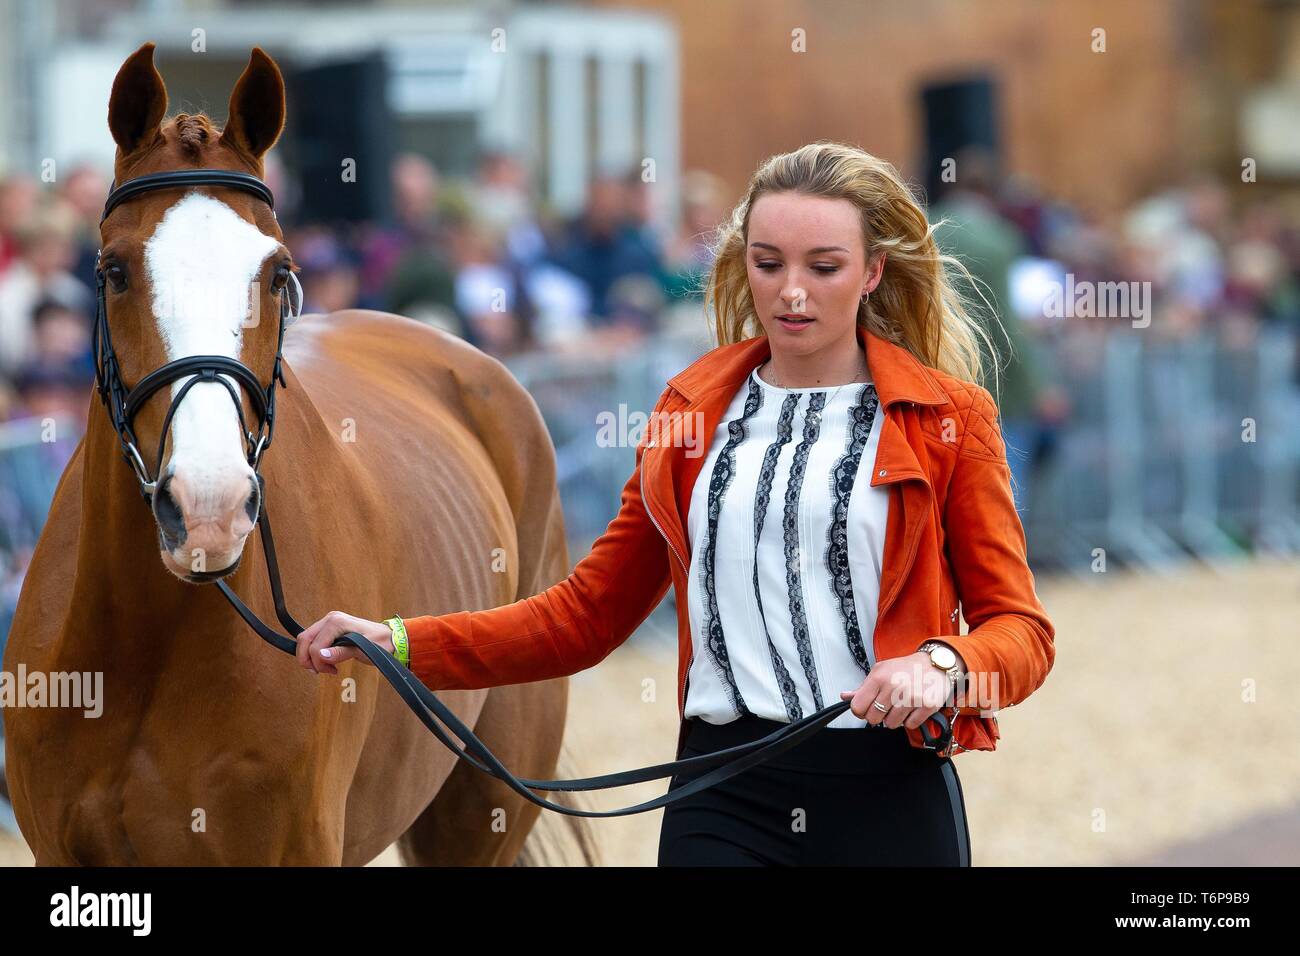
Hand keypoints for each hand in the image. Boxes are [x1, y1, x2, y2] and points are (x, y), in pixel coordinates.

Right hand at [295, 610, 394, 674]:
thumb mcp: (362, 650)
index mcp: (337, 622)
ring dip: (310, 656)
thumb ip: (340, 652)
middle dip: (307, 659)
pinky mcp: (329, 627)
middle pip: (304, 639)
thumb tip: (321, 655)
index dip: (318, 662)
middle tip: (320, 672)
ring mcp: (329, 621)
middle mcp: (330, 618)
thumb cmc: (379, 643)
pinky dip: (314, 652)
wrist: (389, 637)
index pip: (315, 645)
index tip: (331, 671)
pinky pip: (313, 640)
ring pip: (306, 640)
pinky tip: (326, 661)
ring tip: (325, 668)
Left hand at [839, 652, 954, 729]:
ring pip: (891, 724)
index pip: (857, 707)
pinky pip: (910, 725)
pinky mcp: (927, 706)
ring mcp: (911, 697)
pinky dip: (911, 719)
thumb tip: (845, 696)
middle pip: (873, 719)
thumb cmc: (907, 668)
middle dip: (879, 715)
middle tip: (887, 705)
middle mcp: (894, 687)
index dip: (860, 711)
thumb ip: (863, 687)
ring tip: (902, 704)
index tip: (867, 708)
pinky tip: (913, 707)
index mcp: (879, 677)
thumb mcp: (881, 671)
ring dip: (896, 718)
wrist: (936, 663)